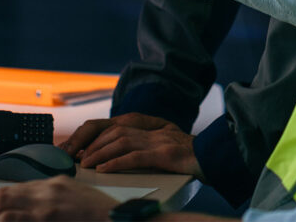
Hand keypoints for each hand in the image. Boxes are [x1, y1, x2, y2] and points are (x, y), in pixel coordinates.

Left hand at [0, 176, 116, 220]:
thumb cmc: (106, 221)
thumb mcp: (80, 207)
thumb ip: (58, 208)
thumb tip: (38, 218)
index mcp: (57, 185)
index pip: (17, 191)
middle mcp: (50, 189)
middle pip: (4, 195)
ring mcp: (49, 202)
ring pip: (4, 206)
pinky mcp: (49, 216)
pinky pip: (14, 219)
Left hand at [61, 113, 202, 177]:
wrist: (217, 157)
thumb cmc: (192, 157)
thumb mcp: (167, 147)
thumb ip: (148, 146)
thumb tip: (121, 156)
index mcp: (152, 126)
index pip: (117, 125)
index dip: (97, 135)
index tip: (82, 148)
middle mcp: (153, 129)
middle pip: (115, 130)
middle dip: (94, 143)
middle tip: (78, 157)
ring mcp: (159, 140)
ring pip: (121, 141)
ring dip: (100, 152)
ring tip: (86, 164)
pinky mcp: (165, 154)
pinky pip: (135, 156)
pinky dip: (116, 162)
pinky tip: (104, 169)